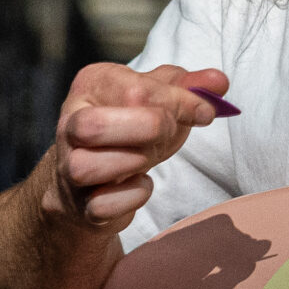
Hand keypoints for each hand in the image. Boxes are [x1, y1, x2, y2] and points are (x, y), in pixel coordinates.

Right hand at [43, 64, 227, 232]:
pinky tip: (141, 184)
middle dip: (145, 129)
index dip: (178, 101)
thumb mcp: (158, 99)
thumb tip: (219, 82)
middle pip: (92, 126)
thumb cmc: (131, 129)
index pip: (132, 89)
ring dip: (132, 163)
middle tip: (168, 132)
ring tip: (147, 158)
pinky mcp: (81, 204)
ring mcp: (69, 167)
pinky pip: (100, 205)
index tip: (204, 111)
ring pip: (85, 168)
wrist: (97, 177)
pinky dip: (131, 197)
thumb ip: (188, 86)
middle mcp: (70, 124)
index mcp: (91, 85)